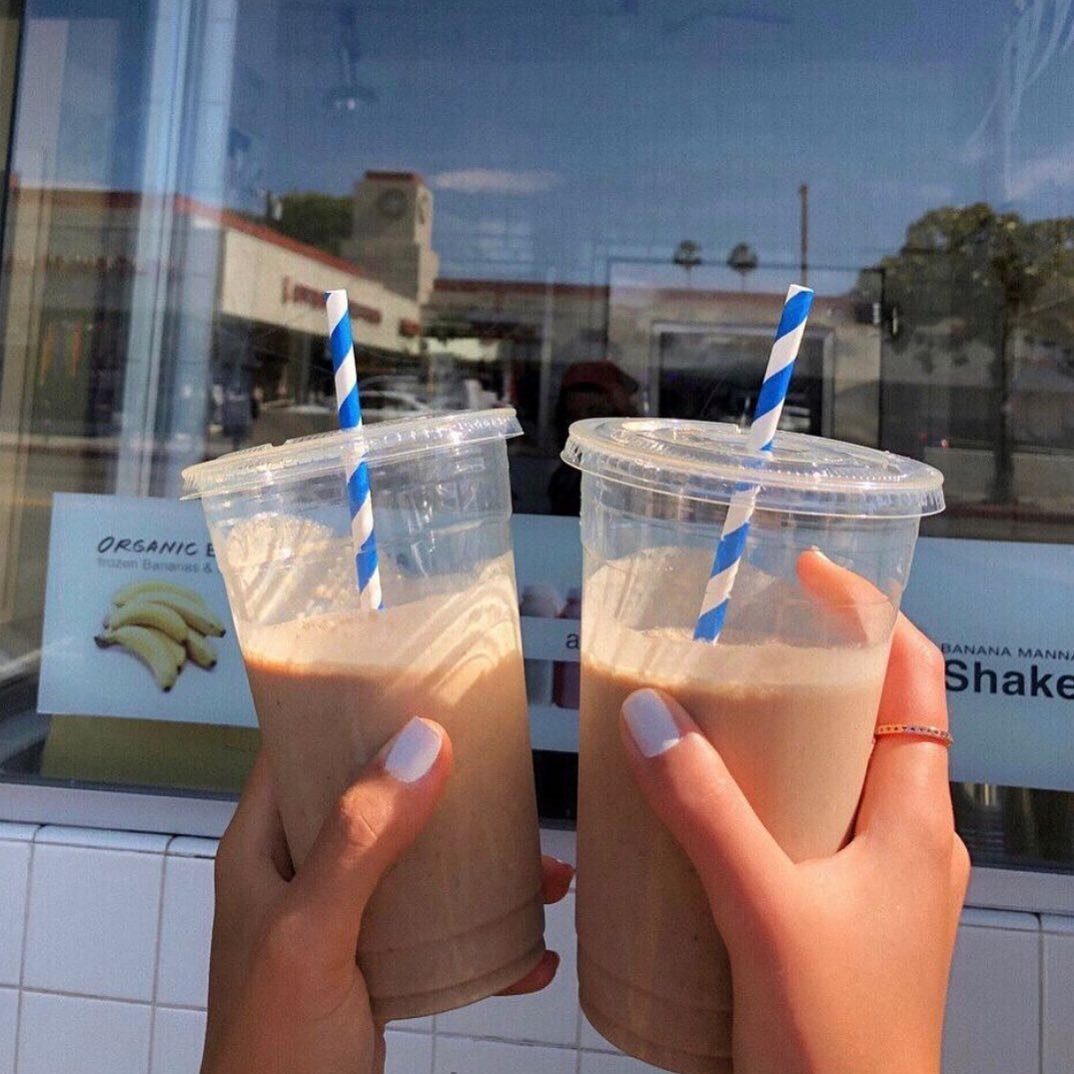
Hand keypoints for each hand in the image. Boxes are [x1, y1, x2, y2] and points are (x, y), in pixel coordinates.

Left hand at [202, 719, 572, 1073]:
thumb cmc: (269, 1053)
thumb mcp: (310, 935)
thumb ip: (359, 842)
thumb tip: (422, 744)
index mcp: (264, 848)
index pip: (296, 742)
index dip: (345, 700)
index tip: (411, 670)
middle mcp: (303, 873)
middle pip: (373, 795)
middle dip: (439, 778)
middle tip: (499, 756)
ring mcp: (343, 921)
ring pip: (419, 862)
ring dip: (482, 861)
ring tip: (545, 867)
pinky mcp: (379, 967)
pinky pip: (442, 932)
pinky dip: (490, 938)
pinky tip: (534, 950)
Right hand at [619, 552, 969, 1073]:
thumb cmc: (835, 1042)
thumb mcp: (763, 914)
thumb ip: (705, 813)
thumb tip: (648, 716)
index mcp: (918, 819)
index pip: (917, 677)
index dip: (871, 612)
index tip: (808, 572)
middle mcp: (912, 839)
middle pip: (872, 718)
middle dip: (811, 669)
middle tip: (736, 642)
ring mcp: (884, 880)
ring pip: (840, 775)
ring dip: (787, 735)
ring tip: (713, 713)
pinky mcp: (848, 914)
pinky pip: (815, 825)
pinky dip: (771, 794)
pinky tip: (712, 807)